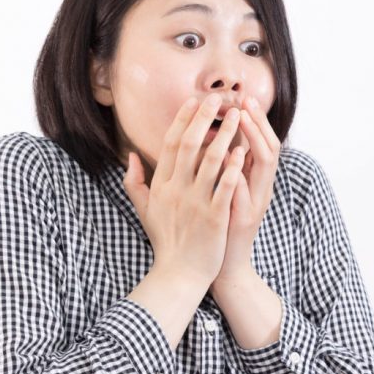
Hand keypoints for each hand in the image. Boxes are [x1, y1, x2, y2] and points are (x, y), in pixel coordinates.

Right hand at [122, 93, 246, 289]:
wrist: (178, 274)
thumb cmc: (165, 241)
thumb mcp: (144, 209)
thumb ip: (135, 181)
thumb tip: (131, 155)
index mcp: (161, 185)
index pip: (171, 144)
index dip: (183, 120)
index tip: (194, 100)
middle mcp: (176, 190)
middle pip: (190, 145)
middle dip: (204, 118)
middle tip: (218, 98)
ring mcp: (195, 203)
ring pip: (210, 161)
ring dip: (225, 135)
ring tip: (238, 116)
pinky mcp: (213, 217)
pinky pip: (225, 187)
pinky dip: (234, 168)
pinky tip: (243, 151)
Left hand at [212, 95, 281, 284]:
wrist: (222, 265)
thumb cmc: (218, 225)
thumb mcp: (224, 191)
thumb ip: (224, 167)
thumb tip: (216, 138)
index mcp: (255, 181)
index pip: (262, 142)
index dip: (255, 121)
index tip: (242, 99)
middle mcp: (261, 189)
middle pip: (269, 148)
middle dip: (258, 123)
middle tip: (245, 101)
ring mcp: (256, 203)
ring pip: (264, 165)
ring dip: (253, 139)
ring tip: (241, 119)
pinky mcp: (244, 218)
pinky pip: (244, 192)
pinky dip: (238, 174)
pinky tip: (229, 157)